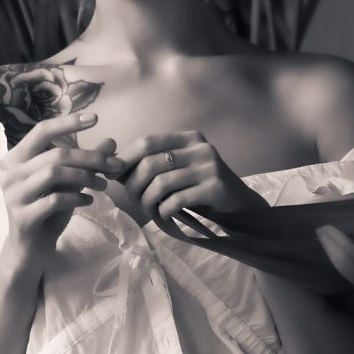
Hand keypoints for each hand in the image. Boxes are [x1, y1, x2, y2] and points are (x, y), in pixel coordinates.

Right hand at [0, 111, 125, 272]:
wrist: (31, 249)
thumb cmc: (49, 211)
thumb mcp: (69, 183)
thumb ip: (85, 163)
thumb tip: (111, 142)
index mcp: (17, 158)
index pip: (42, 130)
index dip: (68, 123)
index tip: (95, 118)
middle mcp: (10, 173)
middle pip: (56, 154)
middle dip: (91, 158)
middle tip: (116, 165)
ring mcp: (13, 195)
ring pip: (54, 173)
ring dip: (86, 177)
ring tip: (104, 185)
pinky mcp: (22, 217)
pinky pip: (54, 200)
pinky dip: (77, 198)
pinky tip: (90, 201)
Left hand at [118, 130, 267, 221]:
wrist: (239, 206)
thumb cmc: (201, 189)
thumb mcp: (179, 170)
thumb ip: (153, 165)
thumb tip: (114, 168)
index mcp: (189, 138)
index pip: (148, 142)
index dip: (126, 158)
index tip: (114, 175)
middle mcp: (200, 148)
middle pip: (151, 163)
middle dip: (134, 185)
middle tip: (133, 199)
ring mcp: (210, 167)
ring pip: (161, 183)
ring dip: (148, 201)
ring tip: (149, 209)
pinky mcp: (216, 188)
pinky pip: (177, 200)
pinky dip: (164, 210)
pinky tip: (164, 215)